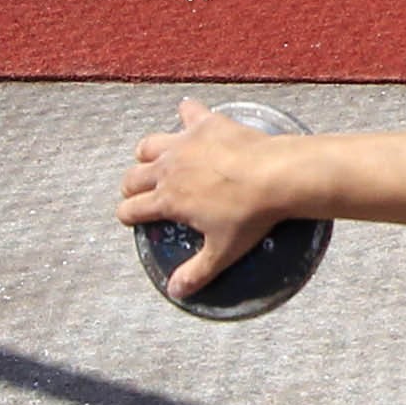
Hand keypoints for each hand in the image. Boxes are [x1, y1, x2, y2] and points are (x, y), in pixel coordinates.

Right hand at [120, 97, 283, 298]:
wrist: (277, 175)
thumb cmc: (250, 216)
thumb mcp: (223, 251)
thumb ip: (197, 272)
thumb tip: (176, 292)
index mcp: (167, 199)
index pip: (130, 209)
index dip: (128, 215)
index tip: (132, 218)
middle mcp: (168, 168)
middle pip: (132, 176)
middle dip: (132, 187)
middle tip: (142, 193)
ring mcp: (185, 143)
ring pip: (149, 144)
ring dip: (149, 153)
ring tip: (157, 160)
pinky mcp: (206, 123)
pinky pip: (188, 112)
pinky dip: (188, 114)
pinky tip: (191, 116)